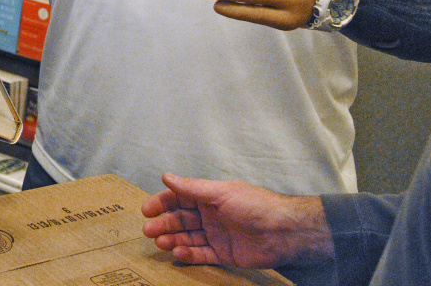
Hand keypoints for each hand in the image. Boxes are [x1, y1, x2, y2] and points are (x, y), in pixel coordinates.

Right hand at [142, 173, 333, 268]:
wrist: (283, 231)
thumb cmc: (254, 205)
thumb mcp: (220, 192)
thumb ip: (192, 187)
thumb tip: (166, 176)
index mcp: (208, 197)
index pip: (179, 198)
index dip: (162, 203)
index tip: (146, 210)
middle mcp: (210, 215)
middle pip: (180, 219)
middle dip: (163, 223)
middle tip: (148, 231)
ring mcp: (216, 235)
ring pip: (188, 237)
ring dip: (172, 239)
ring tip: (160, 243)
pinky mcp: (224, 254)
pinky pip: (202, 254)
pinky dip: (188, 254)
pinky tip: (177, 253)